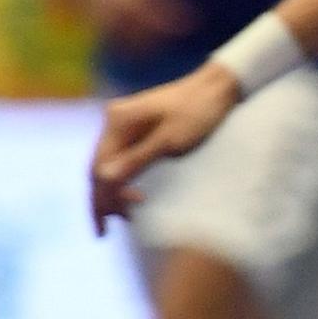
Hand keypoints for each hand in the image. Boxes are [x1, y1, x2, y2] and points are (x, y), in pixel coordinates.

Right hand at [91, 65, 237, 230]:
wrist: (218, 87)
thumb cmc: (199, 113)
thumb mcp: (170, 141)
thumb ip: (137, 160)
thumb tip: (103, 179)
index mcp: (118, 121)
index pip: (98, 166)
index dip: (102, 197)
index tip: (111, 222)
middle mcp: (115, 120)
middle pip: (99, 166)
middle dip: (102, 199)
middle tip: (104, 231)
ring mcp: (126, 123)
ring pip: (110, 163)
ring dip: (113, 190)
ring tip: (124, 217)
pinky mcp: (139, 127)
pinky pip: (123, 156)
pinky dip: (124, 177)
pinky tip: (129, 194)